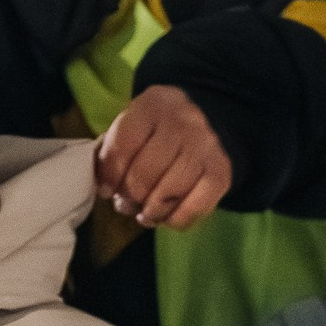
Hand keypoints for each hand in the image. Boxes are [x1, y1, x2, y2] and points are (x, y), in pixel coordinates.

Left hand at [94, 87, 230, 229]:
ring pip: (166, 195)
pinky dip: (173, 220)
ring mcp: (205, 148)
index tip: (106, 189)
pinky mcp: (221, 173)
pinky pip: (191, 210)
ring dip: (149, 211)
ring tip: (144, 211)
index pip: (122, 147)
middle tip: (125, 201)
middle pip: (143, 175)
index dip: (109, 176)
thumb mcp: (135, 125)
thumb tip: (105, 188)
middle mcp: (183, 123)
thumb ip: (116, 150)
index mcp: (153, 105)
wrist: (210, 119)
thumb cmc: (159, 129)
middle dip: (128, 196)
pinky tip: (165, 215)